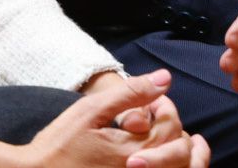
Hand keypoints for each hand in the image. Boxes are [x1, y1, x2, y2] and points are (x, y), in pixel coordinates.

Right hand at [19, 71, 208, 167]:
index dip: (166, 109)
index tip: (150, 101)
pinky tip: (146, 153)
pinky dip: (161, 164)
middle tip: (151, 115)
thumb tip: (165, 78)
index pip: (171, 129)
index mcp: (131, 152)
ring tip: (153, 134)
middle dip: (171, 128)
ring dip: (171, 149)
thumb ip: (129, 93)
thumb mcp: (90, 111)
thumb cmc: (58, 145)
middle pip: (179, 152)